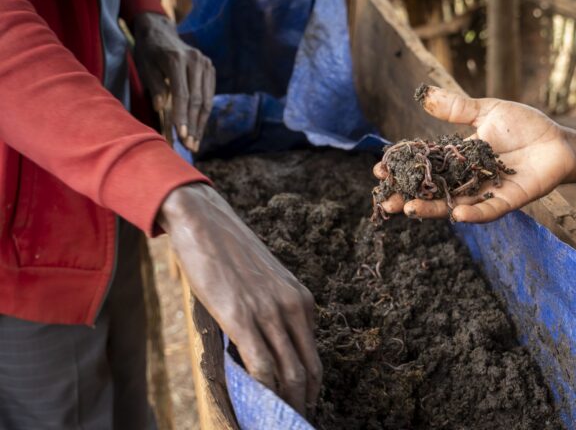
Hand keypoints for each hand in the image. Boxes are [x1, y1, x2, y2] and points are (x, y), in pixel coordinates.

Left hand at [133, 13, 214, 151]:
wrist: (160, 32)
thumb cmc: (149, 52)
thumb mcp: (145, 67)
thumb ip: (155, 88)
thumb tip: (161, 109)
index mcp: (177, 59)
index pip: (183, 94)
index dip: (183, 117)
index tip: (181, 136)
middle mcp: (195, 60)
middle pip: (197, 100)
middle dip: (193, 126)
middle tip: (190, 146)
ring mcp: (205, 64)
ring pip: (206, 100)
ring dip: (201, 124)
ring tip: (195, 143)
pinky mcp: (210, 68)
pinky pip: (209, 95)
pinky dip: (204, 114)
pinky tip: (199, 128)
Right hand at [157, 184, 321, 415]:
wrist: (205, 221)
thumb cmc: (230, 253)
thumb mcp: (265, 284)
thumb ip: (271, 314)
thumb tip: (263, 351)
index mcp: (302, 301)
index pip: (314, 358)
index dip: (309, 390)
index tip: (300, 408)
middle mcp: (293, 307)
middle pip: (308, 371)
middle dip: (302, 404)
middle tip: (292, 423)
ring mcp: (269, 312)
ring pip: (288, 373)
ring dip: (284, 405)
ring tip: (276, 423)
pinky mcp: (241, 316)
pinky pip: (261, 365)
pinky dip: (262, 392)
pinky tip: (255, 407)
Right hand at [374, 86, 575, 221]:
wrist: (558, 141)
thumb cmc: (524, 125)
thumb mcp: (487, 112)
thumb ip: (457, 109)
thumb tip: (425, 97)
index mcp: (458, 158)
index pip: (424, 166)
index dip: (403, 170)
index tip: (380, 171)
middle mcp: (467, 179)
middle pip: (432, 191)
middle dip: (408, 196)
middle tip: (385, 201)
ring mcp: (485, 192)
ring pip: (453, 204)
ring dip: (432, 209)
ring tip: (409, 210)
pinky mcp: (507, 201)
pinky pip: (488, 211)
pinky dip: (473, 214)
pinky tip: (457, 215)